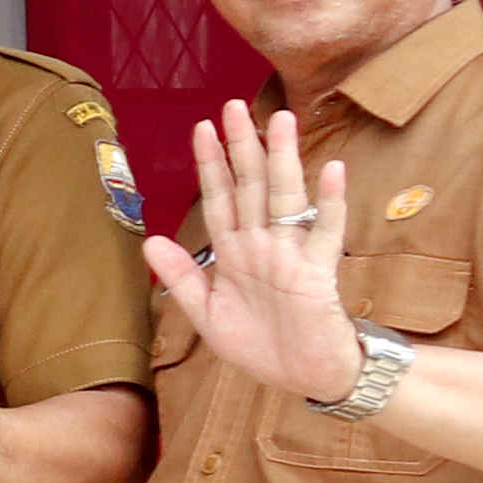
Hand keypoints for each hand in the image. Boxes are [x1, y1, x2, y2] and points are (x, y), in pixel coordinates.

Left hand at [142, 109, 362, 402]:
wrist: (304, 376)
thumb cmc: (260, 344)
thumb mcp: (207, 314)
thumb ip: (181, 278)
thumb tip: (150, 240)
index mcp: (234, 253)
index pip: (220, 198)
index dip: (211, 165)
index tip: (201, 129)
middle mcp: (262, 245)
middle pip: (250, 187)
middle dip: (242, 148)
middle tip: (234, 106)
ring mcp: (291, 255)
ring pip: (285, 198)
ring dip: (282, 160)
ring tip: (280, 121)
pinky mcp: (317, 274)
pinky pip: (326, 233)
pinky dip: (329, 204)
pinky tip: (331, 171)